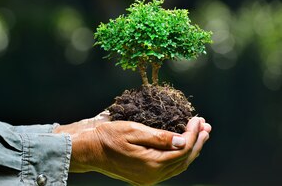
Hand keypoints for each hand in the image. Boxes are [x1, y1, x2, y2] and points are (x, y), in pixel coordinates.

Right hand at [54, 114, 210, 185]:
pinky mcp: (145, 177)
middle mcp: (153, 175)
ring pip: (178, 165)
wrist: (89, 150)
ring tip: (200, 135)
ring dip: (191, 149)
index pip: (183, 148)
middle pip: (184, 159)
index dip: (193, 133)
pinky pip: (169, 168)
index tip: (197, 118)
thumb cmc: (108, 137)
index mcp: (151, 163)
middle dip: (197, 141)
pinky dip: (179, 156)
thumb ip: (160, 137)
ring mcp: (149, 178)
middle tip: (206, 126)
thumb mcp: (133, 131)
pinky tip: (182, 147)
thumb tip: (182, 140)